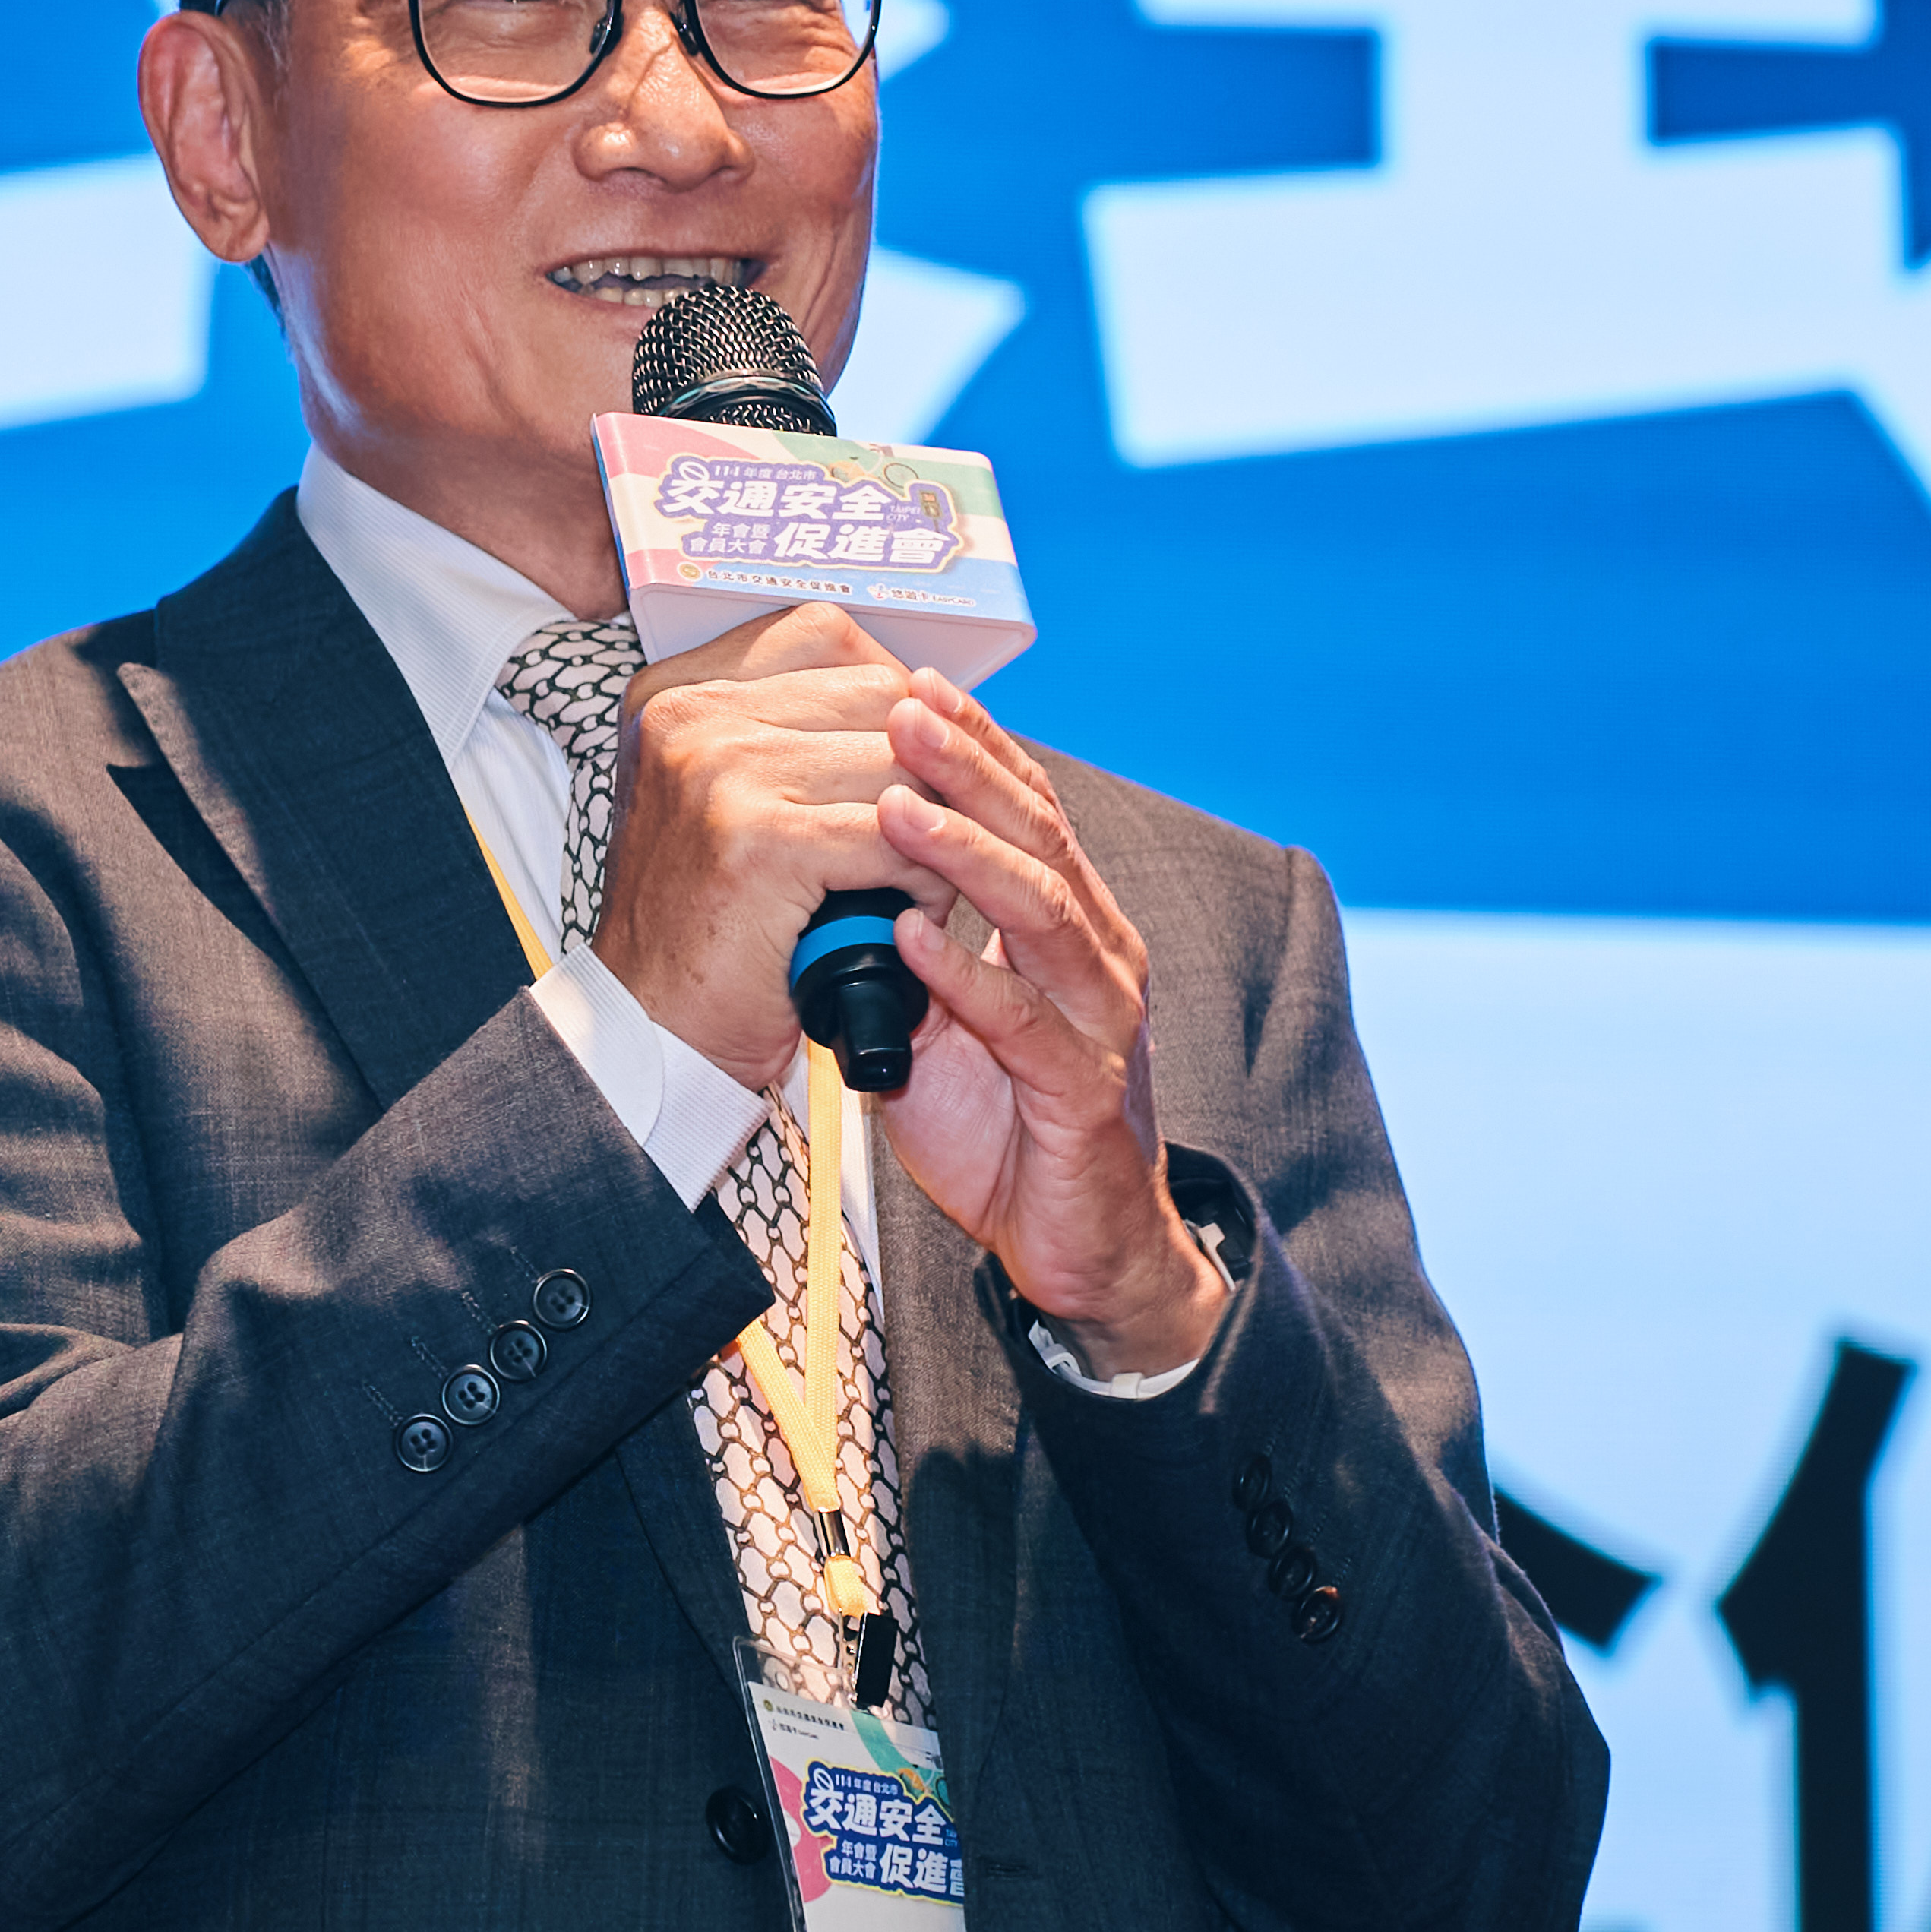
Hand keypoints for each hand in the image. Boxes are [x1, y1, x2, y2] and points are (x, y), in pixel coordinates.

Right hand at [595, 604, 943, 1092]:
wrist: (650, 1030)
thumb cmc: (706, 922)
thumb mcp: (728, 797)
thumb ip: (795, 732)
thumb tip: (922, 694)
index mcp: (677, 690)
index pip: (826, 633)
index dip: (893, 688)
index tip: (916, 745)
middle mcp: (690, 714)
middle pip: (878, 693)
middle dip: (927, 762)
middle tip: (926, 829)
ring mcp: (720, 770)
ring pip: (900, 763)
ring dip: (935, 824)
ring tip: (917, 875)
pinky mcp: (759, 840)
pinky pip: (894, 835)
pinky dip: (922, 877)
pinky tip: (908, 907)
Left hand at [869, 673, 1227, 1378]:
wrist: (1076, 1245)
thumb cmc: (1006, 1127)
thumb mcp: (941, 1019)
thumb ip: (902, 953)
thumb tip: (830, 888)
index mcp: (1069, 927)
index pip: (1026, 811)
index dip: (973, 746)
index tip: (910, 686)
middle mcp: (1097, 956)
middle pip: (1040, 835)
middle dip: (968, 767)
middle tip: (903, 709)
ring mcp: (1100, 1020)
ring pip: (1042, 910)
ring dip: (965, 851)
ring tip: (896, 805)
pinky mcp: (1083, 1092)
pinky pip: (1025, 1019)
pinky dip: (967, 972)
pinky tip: (912, 936)